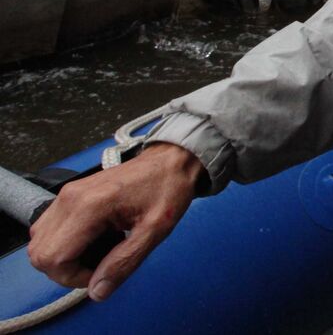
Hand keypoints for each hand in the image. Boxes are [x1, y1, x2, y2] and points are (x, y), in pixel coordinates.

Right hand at [28, 142, 204, 299]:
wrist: (170, 161)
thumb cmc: (168, 188)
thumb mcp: (155, 231)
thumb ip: (124, 263)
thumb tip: (98, 292)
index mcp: (90, 206)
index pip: (53, 258)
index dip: (74, 277)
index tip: (102, 273)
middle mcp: (70, 199)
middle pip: (40, 254)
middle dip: (67, 271)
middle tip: (101, 264)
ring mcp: (67, 195)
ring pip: (40, 243)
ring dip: (64, 258)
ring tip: (102, 250)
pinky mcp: (70, 195)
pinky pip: (49, 230)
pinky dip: (65, 243)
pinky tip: (95, 239)